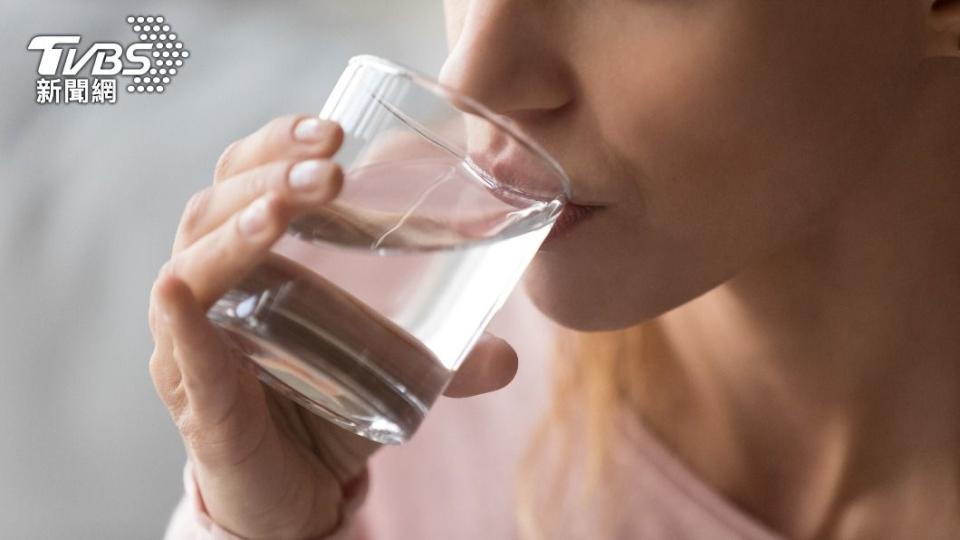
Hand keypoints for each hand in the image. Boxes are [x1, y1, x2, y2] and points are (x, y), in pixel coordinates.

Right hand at [148, 114, 518, 538]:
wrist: (295, 492)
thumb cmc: (327, 406)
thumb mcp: (392, 368)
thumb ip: (448, 357)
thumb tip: (509, 357)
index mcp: (253, 258)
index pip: (247, 176)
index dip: (279, 143)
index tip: (334, 130)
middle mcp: (213, 288)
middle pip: (216, 205)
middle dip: (270, 174)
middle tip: (329, 165)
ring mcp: (194, 343)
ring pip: (192, 265)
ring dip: (236, 228)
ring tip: (283, 210)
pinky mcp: (197, 400)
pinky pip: (180, 353)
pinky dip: (181, 322)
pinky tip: (181, 293)